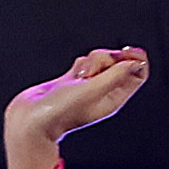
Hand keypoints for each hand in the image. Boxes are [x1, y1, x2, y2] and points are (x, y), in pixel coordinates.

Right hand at [6, 47, 148, 168]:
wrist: (31, 117)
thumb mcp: (94, 90)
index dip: (136, 60)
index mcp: (114, 99)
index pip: (137, 75)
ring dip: (92, 61)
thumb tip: (134, 61)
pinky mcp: (72, 79)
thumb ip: (116, 74)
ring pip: (101, 60)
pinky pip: (85, 62)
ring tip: (79, 74)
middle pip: (119, 63)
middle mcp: (103, 92)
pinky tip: (72, 74)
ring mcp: (88, 85)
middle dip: (108, 59)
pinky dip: (81, 63)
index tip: (129, 51)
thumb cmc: (61, 111)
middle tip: (95, 68)